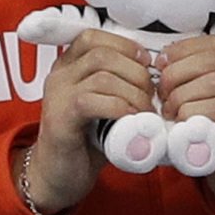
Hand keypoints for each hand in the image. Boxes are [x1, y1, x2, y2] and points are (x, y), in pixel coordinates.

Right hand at [19, 27, 156, 214]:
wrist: (58, 177)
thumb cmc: (87, 142)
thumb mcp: (104, 106)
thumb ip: (120, 88)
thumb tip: (157, 79)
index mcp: (68, 67)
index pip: (93, 37)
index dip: (124, 45)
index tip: (146, 63)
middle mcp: (59, 76)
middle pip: (101, 53)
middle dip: (135, 71)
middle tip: (151, 94)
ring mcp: (56, 96)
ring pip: (101, 76)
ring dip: (133, 92)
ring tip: (146, 111)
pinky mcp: (60, 119)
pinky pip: (91, 101)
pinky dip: (119, 108)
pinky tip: (132, 120)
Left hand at [152, 28, 214, 204]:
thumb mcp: (207, 98)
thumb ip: (192, 80)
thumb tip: (160, 65)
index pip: (214, 43)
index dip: (182, 50)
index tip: (161, 64)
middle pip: (212, 58)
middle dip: (177, 73)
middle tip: (162, 94)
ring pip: (212, 82)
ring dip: (181, 95)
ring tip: (170, 112)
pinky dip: (192, 112)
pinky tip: (182, 123)